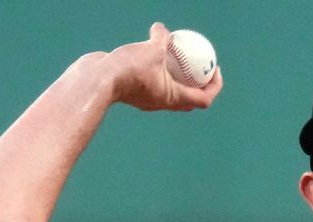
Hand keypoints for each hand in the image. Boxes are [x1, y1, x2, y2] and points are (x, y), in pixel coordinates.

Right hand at [108, 22, 222, 110]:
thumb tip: (162, 29)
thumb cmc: (127, 69)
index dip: (215, 86)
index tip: (215, 69)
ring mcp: (148, 100)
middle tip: (200, 66)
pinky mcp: (135, 93)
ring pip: (170, 91)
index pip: (204, 99)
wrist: (97, 81)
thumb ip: (162, 38)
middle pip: (189, 99)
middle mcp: (163, 102)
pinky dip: (158, 72)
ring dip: (177, 78)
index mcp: (173, 97)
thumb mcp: (151, 48)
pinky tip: (153, 54)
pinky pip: (153, 83)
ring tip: (177, 57)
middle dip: (198, 84)